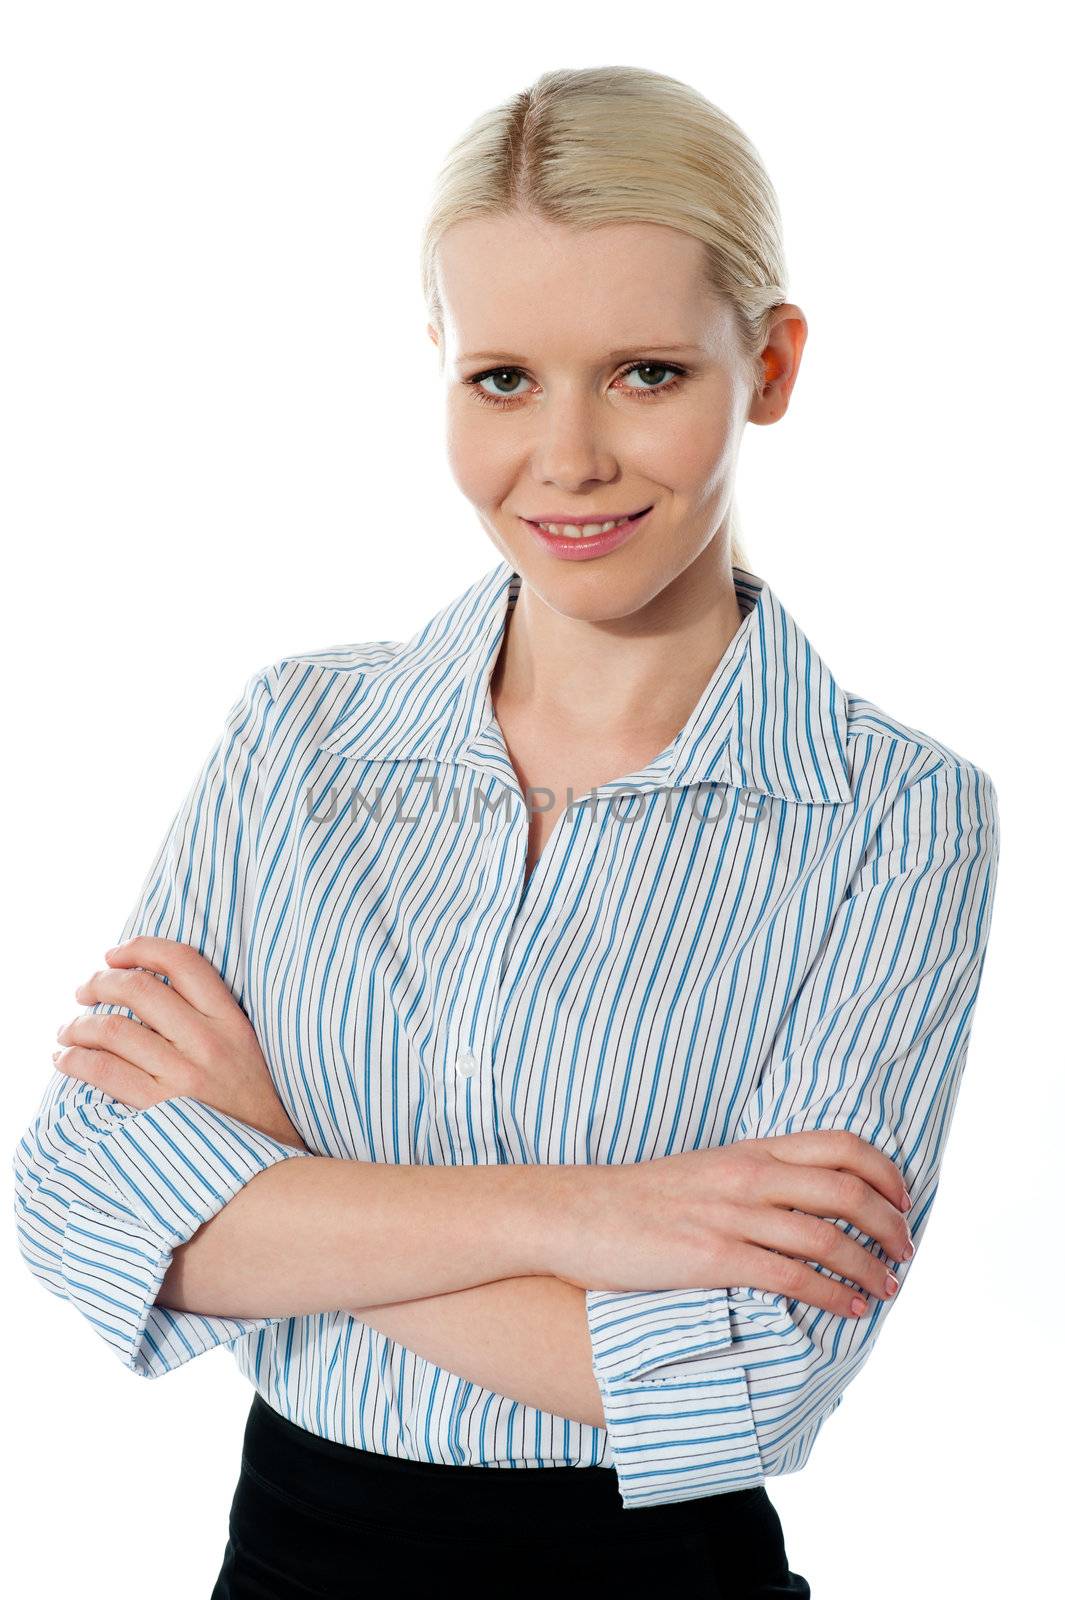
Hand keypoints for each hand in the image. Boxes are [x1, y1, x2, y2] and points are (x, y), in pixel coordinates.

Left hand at [52, 935, 308, 1150]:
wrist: (266, 1169)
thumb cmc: (249, 1109)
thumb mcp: (245, 1051)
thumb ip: (209, 1020)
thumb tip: (149, 993)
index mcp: (231, 1021)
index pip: (183, 962)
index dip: (142, 948)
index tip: (115, 954)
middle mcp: (208, 1042)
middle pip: (139, 988)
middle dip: (99, 981)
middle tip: (83, 991)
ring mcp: (184, 1076)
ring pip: (112, 1029)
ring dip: (77, 1025)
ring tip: (67, 1030)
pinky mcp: (161, 1109)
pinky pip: (102, 1071)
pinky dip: (74, 1059)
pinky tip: (65, 1059)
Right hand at [551, 1129, 913, 1318]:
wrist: (572, 1213)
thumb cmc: (635, 1201)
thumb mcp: (703, 1172)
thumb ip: (751, 1180)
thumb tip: (798, 1204)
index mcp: (749, 1151)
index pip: (841, 1146)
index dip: (885, 1173)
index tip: (903, 1201)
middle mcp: (747, 1175)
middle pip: (847, 1189)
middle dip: (890, 1223)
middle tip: (906, 1252)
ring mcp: (730, 1215)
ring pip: (827, 1236)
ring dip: (869, 1266)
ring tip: (887, 1289)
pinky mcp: (711, 1256)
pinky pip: (788, 1276)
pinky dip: (828, 1294)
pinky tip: (847, 1309)